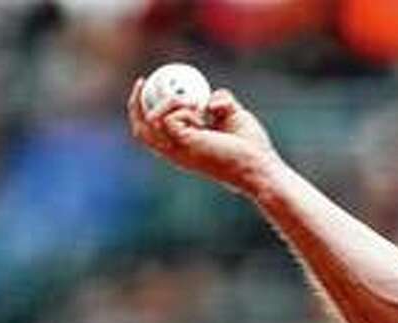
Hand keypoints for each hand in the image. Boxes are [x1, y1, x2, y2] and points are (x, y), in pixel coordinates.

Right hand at [127, 80, 277, 196]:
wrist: (261, 165)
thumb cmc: (251, 147)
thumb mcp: (234, 115)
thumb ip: (221, 101)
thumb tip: (210, 101)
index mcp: (185, 148)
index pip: (152, 133)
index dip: (144, 109)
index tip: (149, 85)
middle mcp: (178, 153)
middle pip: (140, 132)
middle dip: (136, 103)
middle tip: (144, 82)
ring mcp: (180, 151)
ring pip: (150, 123)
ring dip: (168, 102)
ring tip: (196, 103)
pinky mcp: (186, 145)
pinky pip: (168, 118)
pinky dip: (180, 106)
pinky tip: (201, 111)